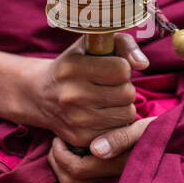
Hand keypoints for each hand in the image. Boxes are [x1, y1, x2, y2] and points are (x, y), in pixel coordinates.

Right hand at [22, 33, 148, 146]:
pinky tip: (102, 114)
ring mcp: (76, 120)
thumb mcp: (92, 44)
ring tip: (107, 99)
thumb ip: (123, 44)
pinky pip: (118, 131)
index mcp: (73, 67)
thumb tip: (143, 64)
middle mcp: (72, 95)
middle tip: (110, 85)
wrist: (41, 94)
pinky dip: (115, 122)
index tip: (110, 68)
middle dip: (124, 87)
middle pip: (127, 93)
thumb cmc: (76, 64)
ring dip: (122, 106)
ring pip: (127, 114)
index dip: (121, 67)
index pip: (122, 69)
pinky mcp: (80, 138)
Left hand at [48, 117, 155, 182]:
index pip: (76, 170)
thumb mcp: (143, 129)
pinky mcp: (108, 176)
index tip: (60, 136)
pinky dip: (71, 166)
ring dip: (62, 165)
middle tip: (58, 141)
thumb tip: (96, 149)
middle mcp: (110, 178)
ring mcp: (109, 180)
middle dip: (57, 161)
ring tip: (65, 144)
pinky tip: (75, 148)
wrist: (172, 142)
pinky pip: (81, 179)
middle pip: (70, 182)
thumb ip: (122, 138)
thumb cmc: (158, 131)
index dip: (61, 155)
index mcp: (116, 166)